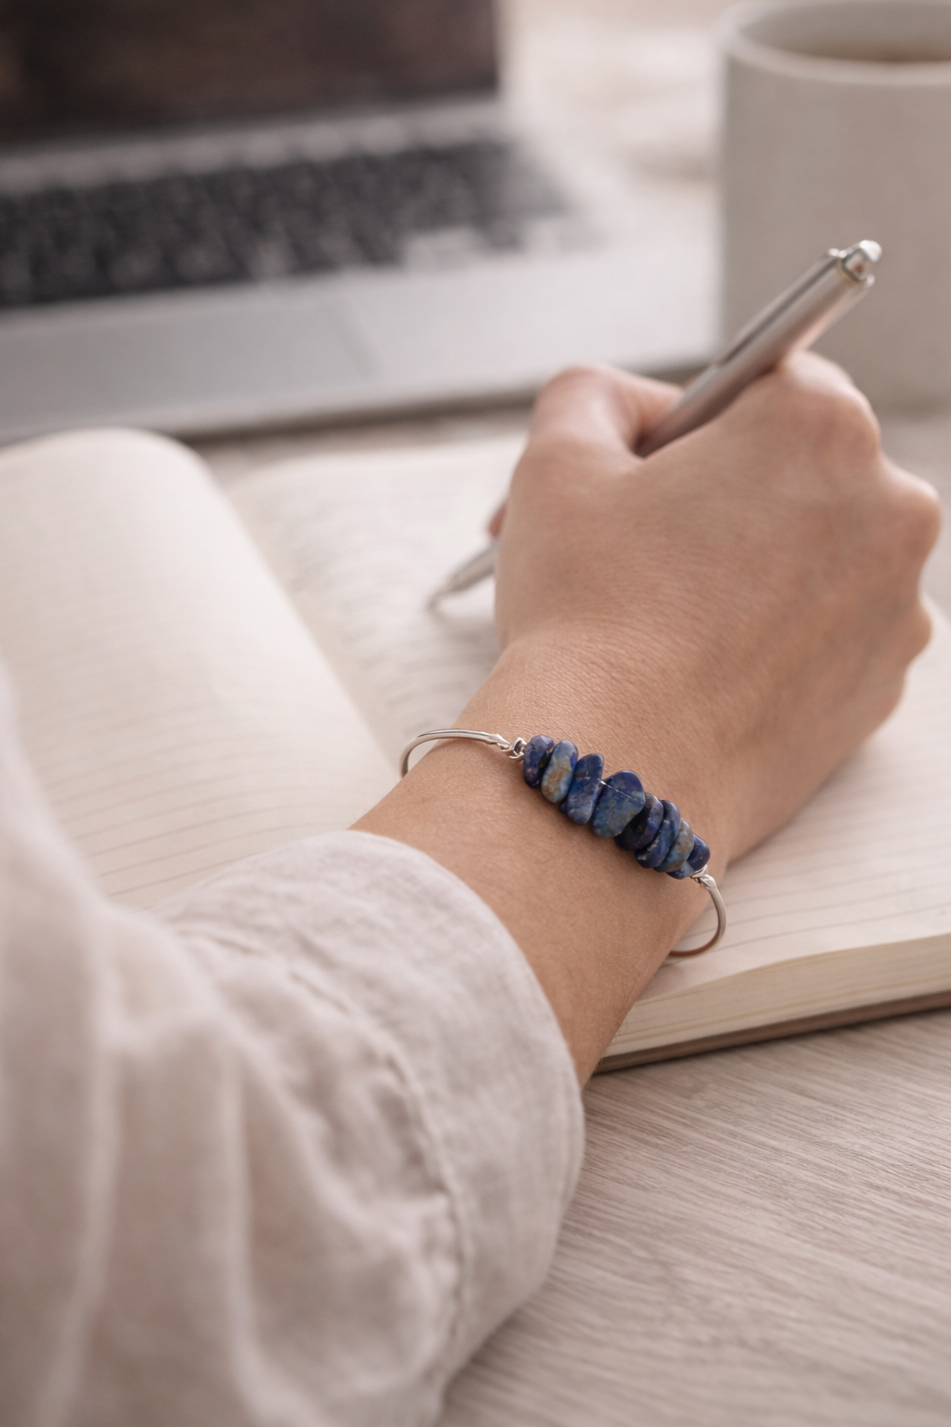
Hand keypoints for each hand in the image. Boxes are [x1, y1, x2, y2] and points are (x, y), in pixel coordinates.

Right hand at [494, 354, 938, 864]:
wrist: (616, 771)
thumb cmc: (585, 615)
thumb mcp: (556, 462)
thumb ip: (592, 397)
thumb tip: (624, 408)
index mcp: (820, 425)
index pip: (764, 380)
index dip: (695, 423)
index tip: (654, 468)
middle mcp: (889, 507)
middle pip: (798, 471)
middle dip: (723, 497)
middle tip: (643, 546)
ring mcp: (897, 606)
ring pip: (814, 557)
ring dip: (751, 569)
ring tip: (662, 618)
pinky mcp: (882, 688)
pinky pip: (825, 637)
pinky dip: (774, 642)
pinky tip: (701, 668)